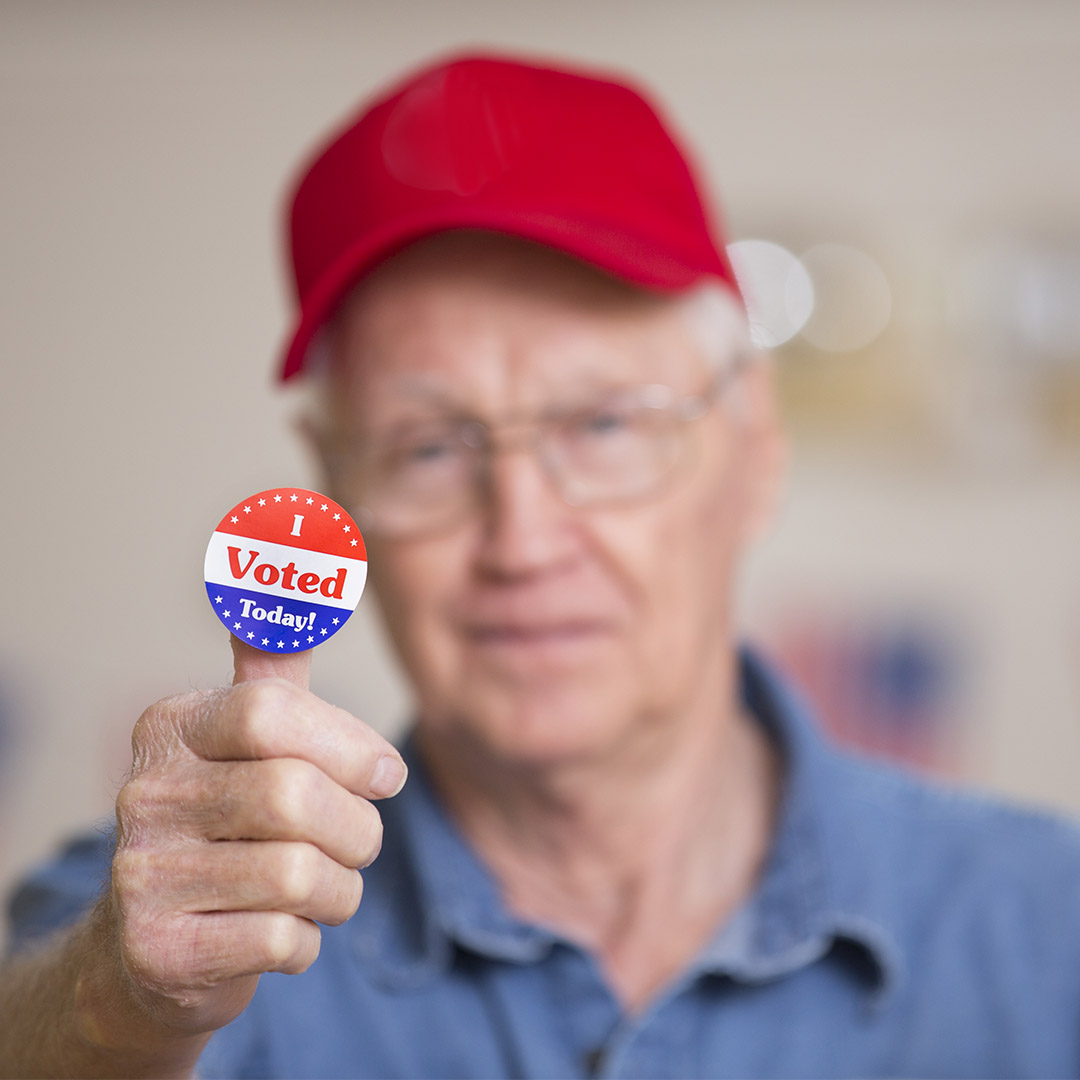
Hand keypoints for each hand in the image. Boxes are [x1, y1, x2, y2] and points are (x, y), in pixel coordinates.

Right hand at [86, 637, 405, 1043]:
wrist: (152, 946)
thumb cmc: (228, 822)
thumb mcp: (247, 742)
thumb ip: (277, 670)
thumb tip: (300, 574)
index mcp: (172, 726)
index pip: (273, 712)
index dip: (350, 745)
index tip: (387, 774)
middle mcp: (144, 791)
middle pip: (295, 797)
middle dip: (357, 829)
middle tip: (359, 842)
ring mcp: (142, 874)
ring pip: (299, 875)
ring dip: (339, 890)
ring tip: (321, 888)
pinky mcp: (160, 950)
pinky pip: (284, 940)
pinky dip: (307, 940)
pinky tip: (281, 930)